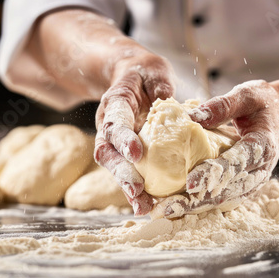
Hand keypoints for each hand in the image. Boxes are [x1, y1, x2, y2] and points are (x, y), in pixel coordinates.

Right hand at [94, 49, 175, 215]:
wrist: (131, 78)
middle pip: (107, 151)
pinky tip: (146, 206)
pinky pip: (126, 171)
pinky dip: (135, 189)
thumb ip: (160, 84)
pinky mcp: (122, 153)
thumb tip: (171, 101)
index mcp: (115, 102)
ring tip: (142, 206)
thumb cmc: (145, 74)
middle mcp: (108, 124)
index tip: (137, 154)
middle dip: (122, 172)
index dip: (124, 138)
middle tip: (137, 190)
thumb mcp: (154, 71)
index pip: (115, 121)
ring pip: (113, 167)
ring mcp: (112, 141)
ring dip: (126, 187)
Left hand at [151, 80, 278, 217]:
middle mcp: (259, 169)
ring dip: (195, 207)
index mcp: (262, 146)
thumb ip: (222, 105)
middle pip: (227, 190)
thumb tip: (191, 117)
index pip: (235, 163)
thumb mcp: (247, 95)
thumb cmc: (263, 103)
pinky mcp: (245, 185)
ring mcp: (253, 181)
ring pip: (223, 199)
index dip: (212, 173)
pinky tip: (179, 207)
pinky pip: (223, 198)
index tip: (189, 183)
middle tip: (168, 208)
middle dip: (197, 201)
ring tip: (168, 211)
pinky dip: (202, 204)